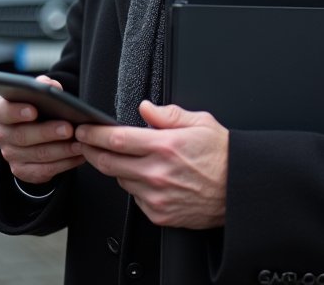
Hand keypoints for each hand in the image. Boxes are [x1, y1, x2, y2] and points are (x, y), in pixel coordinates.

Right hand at [0, 76, 85, 184]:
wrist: (34, 135)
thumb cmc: (38, 109)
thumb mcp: (38, 95)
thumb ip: (43, 86)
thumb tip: (51, 86)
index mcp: (1, 111)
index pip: (2, 111)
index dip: (16, 111)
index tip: (34, 111)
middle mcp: (2, 134)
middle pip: (22, 135)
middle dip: (47, 132)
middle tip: (68, 129)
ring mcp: (11, 155)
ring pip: (38, 154)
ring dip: (62, 150)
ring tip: (80, 143)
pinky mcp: (22, 171)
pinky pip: (46, 170)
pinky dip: (65, 163)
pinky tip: (80, 155)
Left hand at [75, 101, 228, 228]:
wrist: (240, 191)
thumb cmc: (223, 157)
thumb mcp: (200, 123)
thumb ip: (168, 114)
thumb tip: (145, 108)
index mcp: (165, 146)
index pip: (116, 139)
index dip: (93, 134)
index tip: (83, 130)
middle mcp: (157, 173)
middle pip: (108, 163)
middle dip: (91, 151)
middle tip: (85, 143)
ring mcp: (157, 197)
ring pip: (120, 181)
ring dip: (115, 169)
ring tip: (122, 159)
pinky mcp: (159, 214)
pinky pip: (135, 199)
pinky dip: (135, 187)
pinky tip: (145, 178)